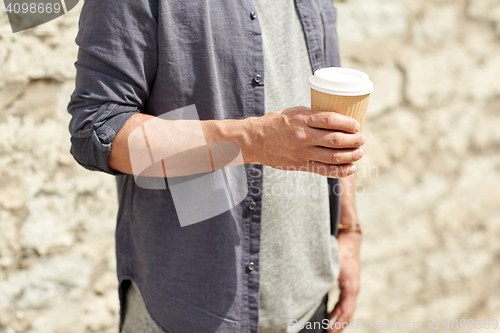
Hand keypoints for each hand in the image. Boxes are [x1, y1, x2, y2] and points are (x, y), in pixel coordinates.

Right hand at [245, 106, 364, 177]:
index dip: (347, 123)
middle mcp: (303, 136)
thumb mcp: (295, 112)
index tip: (357, 125)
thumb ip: (314, 116)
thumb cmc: (277, 123)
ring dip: (351, 155)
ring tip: (359, 152)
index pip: (330, 120)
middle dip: (354, 140)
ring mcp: (302, 153)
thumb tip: (339, 119)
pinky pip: (324, 170)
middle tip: (362, 139)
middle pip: (335, 139)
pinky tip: (350, 167)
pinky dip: (340, 170)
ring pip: (333, 156)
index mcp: (302, 119)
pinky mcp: (300, 165)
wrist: (255, 140)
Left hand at [328, 232, 360, 331]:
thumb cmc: (340, 248)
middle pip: (348, 314)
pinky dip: (338, 311)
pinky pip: (345, 302)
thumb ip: (322, 276)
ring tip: (327, 330)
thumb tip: (309, 288)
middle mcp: (353, 288)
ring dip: (338, 320)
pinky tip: (329, 316)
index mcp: (350, 286)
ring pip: (347, 309)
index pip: (346, 311)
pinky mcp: (348, 284)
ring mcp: (352, 287)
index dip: (338, 324)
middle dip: (338, 326)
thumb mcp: (331, 262)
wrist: (349, 238)